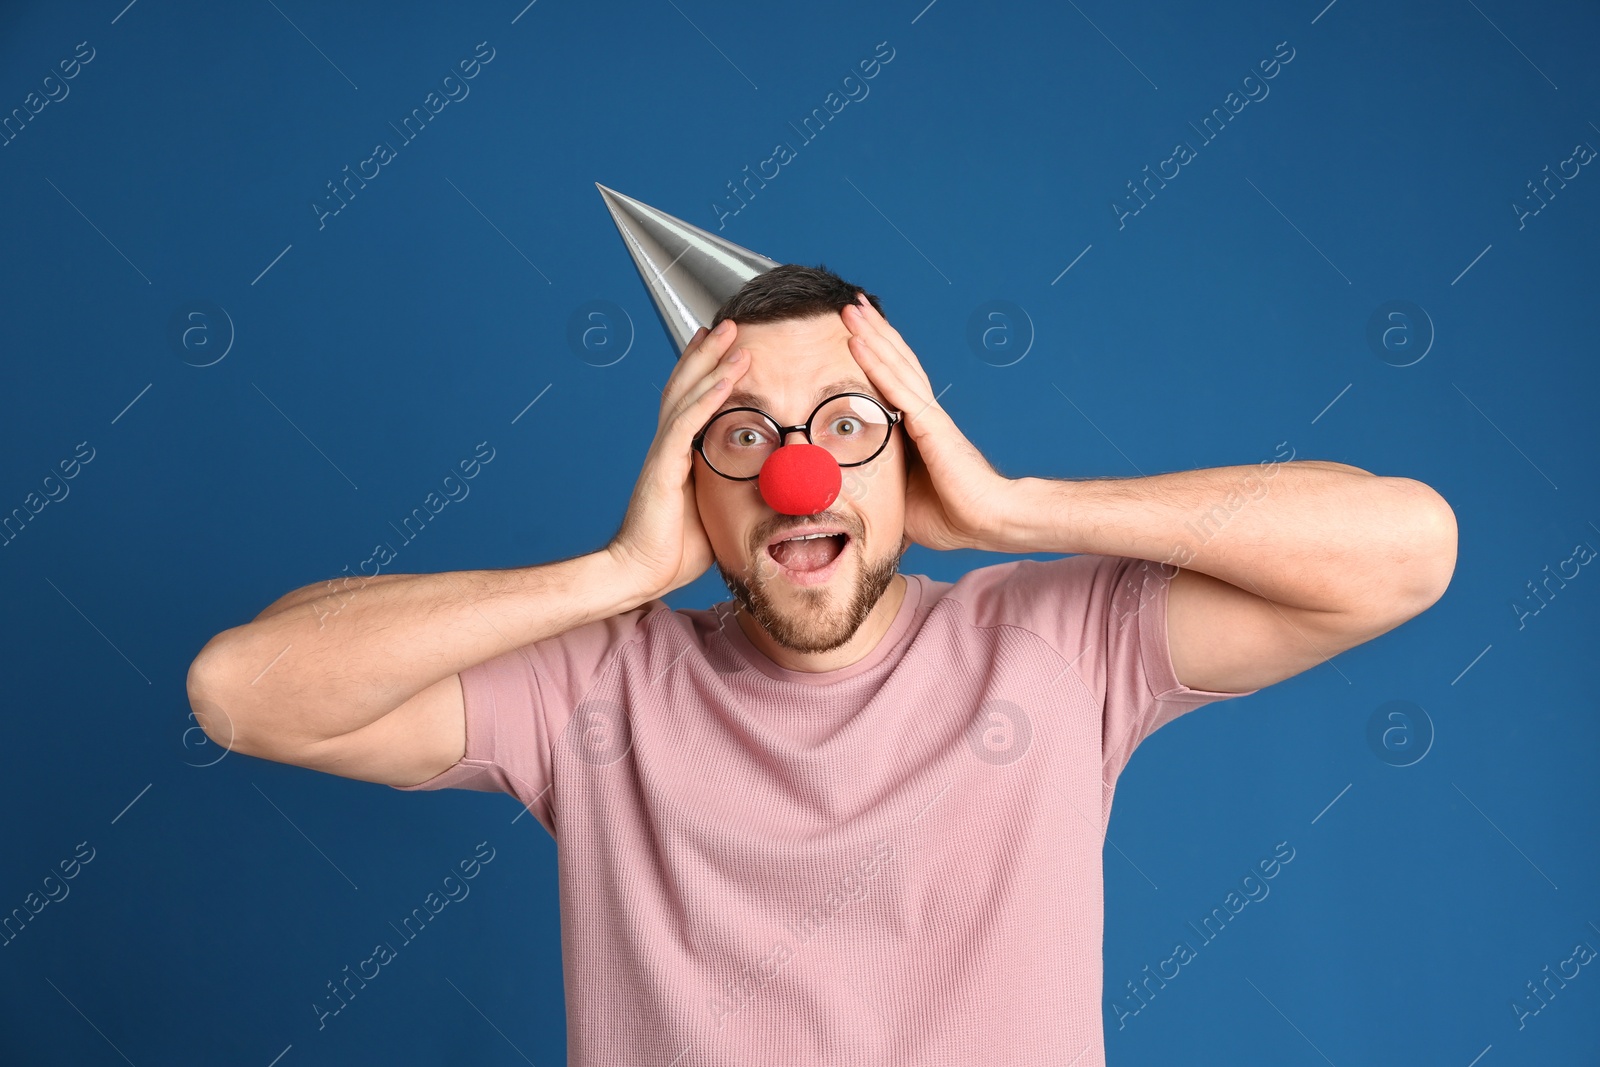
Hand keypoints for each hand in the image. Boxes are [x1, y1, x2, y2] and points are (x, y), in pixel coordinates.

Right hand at [606, 321, 750, 597]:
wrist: (639, 573)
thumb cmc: (673, 550)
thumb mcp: (713, 512)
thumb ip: (729, 492)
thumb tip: (763, 488)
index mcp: (677, 455)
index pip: (690, 401)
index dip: (704, 372)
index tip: (721, 346)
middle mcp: (667, 447)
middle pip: (686, 386)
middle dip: (707, 352)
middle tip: (727, 323)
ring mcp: (664, 454)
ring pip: (686, 395)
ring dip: (710, 362)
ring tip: (729, 333)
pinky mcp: (664, 467)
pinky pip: (687, 423)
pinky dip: (708, 397)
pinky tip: (725, 377)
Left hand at [841, 294, 1013, 552]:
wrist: (989, 522)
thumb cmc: (952, 516)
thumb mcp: (901, 501)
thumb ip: (880, 490)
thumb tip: (849, 498)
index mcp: (920, 431)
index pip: (894, 383)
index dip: (876, 356)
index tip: (855, 333)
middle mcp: (925, 415)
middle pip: (896, 363)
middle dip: (873, 333)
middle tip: (850, 305)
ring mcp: (928, 417)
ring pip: (896, 365)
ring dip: (872, 335)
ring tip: (852, 308)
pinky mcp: (931, 425)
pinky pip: (897, 388)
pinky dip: (876, 363)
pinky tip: (859, 342)